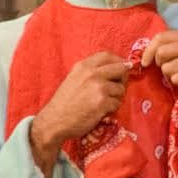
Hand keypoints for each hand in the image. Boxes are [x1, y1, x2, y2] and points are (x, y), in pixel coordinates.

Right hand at [29, 51, 128, 175]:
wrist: (54, 121)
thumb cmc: (64, 102)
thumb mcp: (73, 78)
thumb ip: (90, 72)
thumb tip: (113, 68)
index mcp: (83, 66)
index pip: (108, 56)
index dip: (119, 61)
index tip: (123, 68)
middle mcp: (92, 73)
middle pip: (120, 69)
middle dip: (123, 78)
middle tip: (118, 87)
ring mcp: (98, 87)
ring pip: (121, 89)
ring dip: (116, 97)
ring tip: (105, 103)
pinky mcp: (102, 102)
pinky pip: (117, 103)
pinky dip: (112, 108)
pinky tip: (102, 111)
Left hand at [141, 29, 177, 145]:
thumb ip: (170, 49)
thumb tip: (144, 54)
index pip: (160, 37)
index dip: (148, 50)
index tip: (145, 63)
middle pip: (161, 53)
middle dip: (161, 66)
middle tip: (171, 72)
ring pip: (167, 68)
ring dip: (171, 77)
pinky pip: (176, 79)